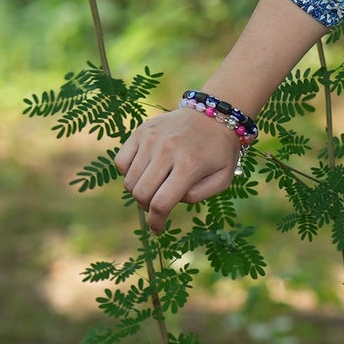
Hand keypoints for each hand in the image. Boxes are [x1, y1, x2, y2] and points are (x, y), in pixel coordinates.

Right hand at [113, 108, 242, 230]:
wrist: (214, 114)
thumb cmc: (220, 151)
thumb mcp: (222, 179)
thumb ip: (198, 196)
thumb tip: (172, 201)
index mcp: (189, 165)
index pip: (161, 203)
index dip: (156, 222)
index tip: (157, 229)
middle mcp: (167, 150)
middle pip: (141, 194)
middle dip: (147, 207)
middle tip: (157, 205)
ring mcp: (151, 139)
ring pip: (129, 180)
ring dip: (138, 191)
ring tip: (154, 187)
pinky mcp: (141, 131)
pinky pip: (121, 161)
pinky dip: (128, 172)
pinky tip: (144, 171)